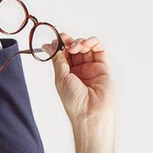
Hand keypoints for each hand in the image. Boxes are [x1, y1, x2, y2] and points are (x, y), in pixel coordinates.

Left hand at [52, 35, 115, 152]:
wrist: (90, 113)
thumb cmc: (74, 101)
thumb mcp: (60, 77)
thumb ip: (57, 59)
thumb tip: (49, 46)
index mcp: (67, 74)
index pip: (63, 54)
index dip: (59, 45)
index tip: (55, 38)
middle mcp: (79, 71)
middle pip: (74, 49)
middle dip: (69, 42)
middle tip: (64, 39)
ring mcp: (91, 68)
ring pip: (86, 47)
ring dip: (80, 42)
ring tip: (75, 47)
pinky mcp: (103, 67)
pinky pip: (99, 50)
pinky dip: (93, 42)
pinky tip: (85, 44)